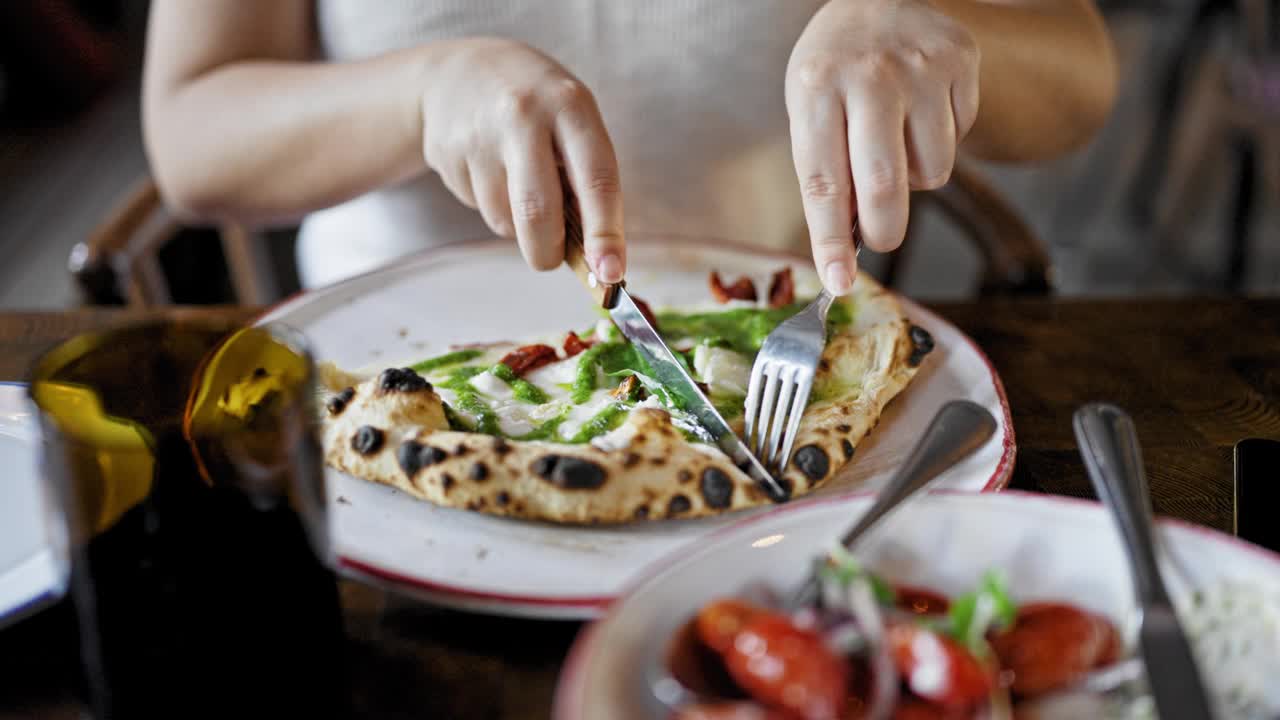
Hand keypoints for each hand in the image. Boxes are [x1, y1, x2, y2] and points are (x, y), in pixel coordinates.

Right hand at [419, 38, 624, 281]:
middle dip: (548, 251)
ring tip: (517, 182)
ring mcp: (480, 136)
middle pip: (538, 212)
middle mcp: (524, 117)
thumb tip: (596, 257)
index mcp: (570, 106)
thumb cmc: (536, 107)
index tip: (611, 274)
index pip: (596, 180)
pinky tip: (489, 172)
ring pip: (505, 220)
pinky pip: (479, 209)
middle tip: (552, 257)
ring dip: (517, 225)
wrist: (456, 71)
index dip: (605, 233)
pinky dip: (492, 206)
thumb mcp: (572, 120)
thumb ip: (586, 177)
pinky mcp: (447, 154)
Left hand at [786, 0, 979, 294]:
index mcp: (816, 89)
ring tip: (895, 142)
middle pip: (883, 186)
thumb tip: (845, 248)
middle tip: (879, 236)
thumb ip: (826, 174)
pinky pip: (960, 138)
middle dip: (883, 230)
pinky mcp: (961, 62)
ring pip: (932, 171)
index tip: (838, 282)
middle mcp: (870, 75)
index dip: (831, 241)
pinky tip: (920, 112)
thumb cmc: (834, 70)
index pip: (824, 182)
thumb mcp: (809, 109)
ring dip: (915, 179)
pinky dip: (939, 141)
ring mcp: (921, 67)